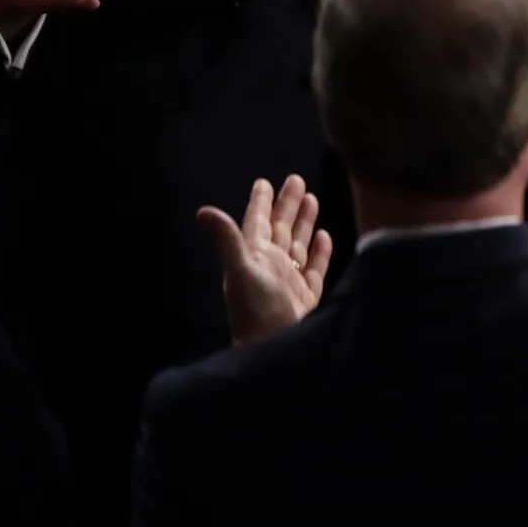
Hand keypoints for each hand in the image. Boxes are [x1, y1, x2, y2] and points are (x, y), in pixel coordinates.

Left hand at [196, 174, 332, 344]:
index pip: (257, 222)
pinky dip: (320, 251)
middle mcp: (270, 265)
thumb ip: (227, 239)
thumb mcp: (240, 270)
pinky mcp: (305, 295)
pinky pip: (314, 268)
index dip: (261, 202)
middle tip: (296, 179)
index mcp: (254, 256)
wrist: (273, 347)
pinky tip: (325, 236)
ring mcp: (289, 280)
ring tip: (311, 199)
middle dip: (287, 205)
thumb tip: (203, 211)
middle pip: (280, 228)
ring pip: (297, 244)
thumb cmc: (255, 309)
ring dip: (303, 222)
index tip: (264, 182)